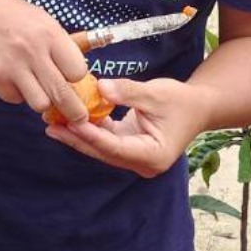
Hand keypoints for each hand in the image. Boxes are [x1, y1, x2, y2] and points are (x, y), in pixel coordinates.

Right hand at [0, 0, 89, 119]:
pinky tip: (9, 76)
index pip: (78, 71)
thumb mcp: (41, 20)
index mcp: (50, 34)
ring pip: (40, 104)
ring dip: (40, 99)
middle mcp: (33, 51)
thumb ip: (59, 45)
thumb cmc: (9, 13)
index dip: (76, 78)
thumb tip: (78, 72)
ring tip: (34, 86)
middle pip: (63, 95)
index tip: (72, 78)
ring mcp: (12, 67)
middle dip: (74, 111)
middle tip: (77, 117)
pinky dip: (15, 92)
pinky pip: (14, 98)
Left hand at [42, 74, 205, 176]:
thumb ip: (127, 92)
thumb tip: (99, 88)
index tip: (71, 123)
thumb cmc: (181, 101)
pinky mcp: (128, 148)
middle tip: (51, 126)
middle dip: (77, 138)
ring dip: (78, 135)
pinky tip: (68, 120)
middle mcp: (142, 163)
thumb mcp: (156, 93)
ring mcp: (134, 157)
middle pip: (104, 152)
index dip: (92, 136)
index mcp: (153, 156)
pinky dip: (89, 130)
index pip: (116, 148)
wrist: (199, 107)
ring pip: (101, 148)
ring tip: (53, 123)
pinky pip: (105, 141)